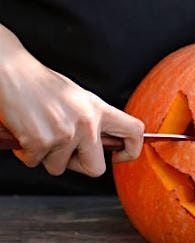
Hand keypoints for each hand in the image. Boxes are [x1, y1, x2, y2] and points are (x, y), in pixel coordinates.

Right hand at [0, 24, 143, 176]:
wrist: (12, 73)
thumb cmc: (43, 86)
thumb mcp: (78, 99)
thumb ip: (93, 121)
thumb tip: (102, 145)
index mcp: (99, 110)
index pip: (134, 132)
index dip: (131, 150)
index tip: (118, 155)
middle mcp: (87, 122)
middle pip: (96, 169)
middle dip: (79, 165)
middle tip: (66, 152)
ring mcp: (65, 133)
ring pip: (59, 167)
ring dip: (48, 156)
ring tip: (41, 132)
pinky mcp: (41, 142)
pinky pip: (35, 162)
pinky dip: (28, 152)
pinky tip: (26, 132)